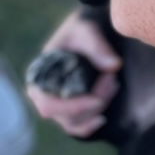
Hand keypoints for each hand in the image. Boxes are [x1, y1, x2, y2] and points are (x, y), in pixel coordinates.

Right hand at [26, 11, 120, 136]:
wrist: (85, 30)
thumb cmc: (80, 29)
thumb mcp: (86, 31)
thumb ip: (98, 47)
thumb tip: (114, 66)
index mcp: (40, 77)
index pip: (49, 104)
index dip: (73, 107)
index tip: (97, 99)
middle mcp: (44, 95)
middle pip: (66, 116)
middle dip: (93, 103)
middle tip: (112, 79)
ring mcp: (57, 103)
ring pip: (74, 123)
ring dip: (96, 110)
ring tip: (113, 84)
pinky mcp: (71, 107)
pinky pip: (76, 125)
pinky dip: (89, 124)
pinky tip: (103, 116)